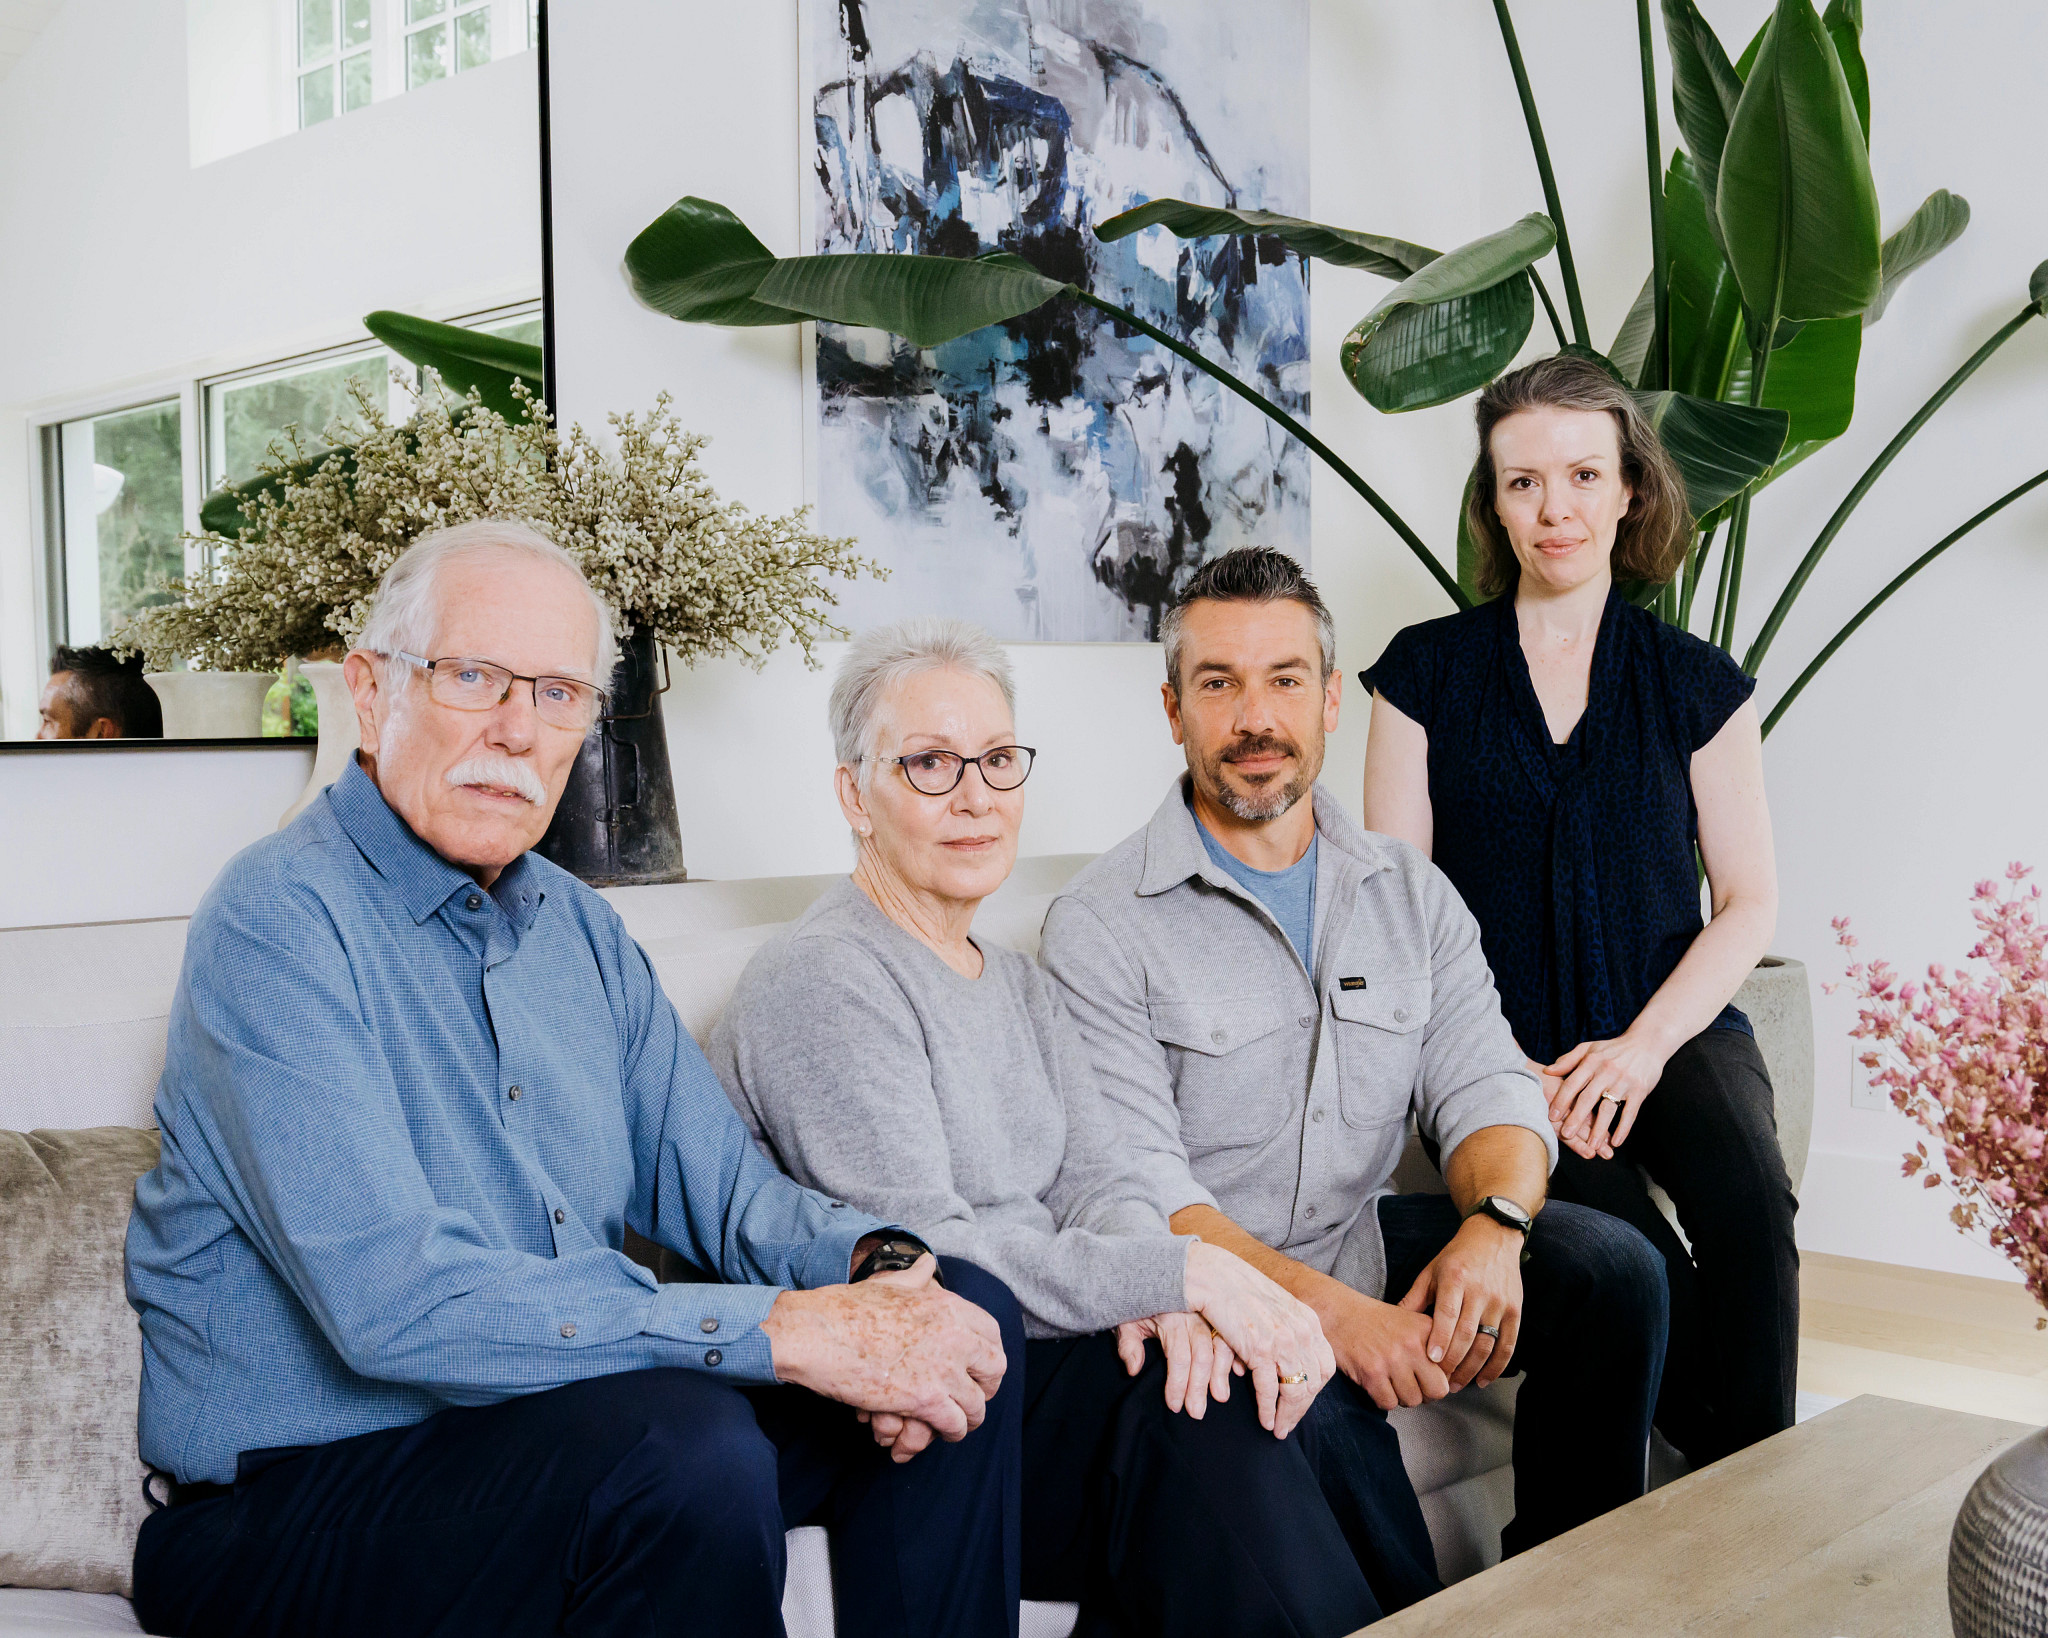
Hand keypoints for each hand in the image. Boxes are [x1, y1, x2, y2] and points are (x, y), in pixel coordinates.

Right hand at [761, 1254, 1005, 1459]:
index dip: (988, 1355)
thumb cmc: (846, 1308)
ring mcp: (942, 1368)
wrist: (818, 1333)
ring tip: (959, 1423)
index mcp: (948, 1307)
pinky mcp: (925, 1399)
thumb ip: (915, 1277)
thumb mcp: (890, 1285)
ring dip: (969, 1417)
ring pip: (978, 1404)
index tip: (978, 1368)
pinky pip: (956, 1424)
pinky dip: (950, 1432)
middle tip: (972, 1397)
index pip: (992, 1334)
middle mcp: (955, 1335)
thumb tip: (927, 1263)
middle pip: (995, 1369)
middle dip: (987, 1387)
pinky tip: (940, 1432)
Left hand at [1116, 1312, 1239, 1417]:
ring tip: (1220, 1396)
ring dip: (1222, 1373)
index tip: (1175, 1406)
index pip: (1178, 1358)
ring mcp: (1208, 1314)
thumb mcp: (1125, 1320)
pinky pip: (1232, 1333)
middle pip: (1202, 1356)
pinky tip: (1238, 1370)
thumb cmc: (1136, 1303)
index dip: (1178, 1384)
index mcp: (1171, 1319)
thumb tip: (1134, 1369)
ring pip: (1222, 1345)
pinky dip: (1237, 1353)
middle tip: (1197, 1412)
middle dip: (1199, 1386)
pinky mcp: (1218, 1312)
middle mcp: (1193, 1316)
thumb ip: (1127, 1344)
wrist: (1147, 1274)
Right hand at [1183, 1241, 1333, 1438]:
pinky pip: (1269, 1390)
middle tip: (1289, 1424)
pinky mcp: (1259, 1348)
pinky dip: (1268, 1409)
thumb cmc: (1238, 1290)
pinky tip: (1264, 1419)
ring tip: (1278, 1428)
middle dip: (1302, 1409)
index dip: (1314, 1390)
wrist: (1212, 1274)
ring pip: (1297, 1391)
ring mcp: (1282, 1340)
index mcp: (1308, 1320)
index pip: (1325, 1366)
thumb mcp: (1275, 1306)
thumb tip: (1290, 1359)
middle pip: (1314, 1383)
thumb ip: (1289, 1328)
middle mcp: (1301, 1331)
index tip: (1301, 1403)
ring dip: (1288, 1415)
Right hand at [1320, 1289, 1450, 1410]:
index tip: (1425, 1376)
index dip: (1437, 1378)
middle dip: (1424, 1394)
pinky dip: (1382, 1399)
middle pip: (1437, 1391)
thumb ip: (1433, 1344)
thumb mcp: (1410, 1322)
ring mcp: (1392, 1359)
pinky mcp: (1371, 1372)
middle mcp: (1412, 1344)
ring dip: (1401, 1397)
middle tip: (1411, 1385)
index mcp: (1426, 1330)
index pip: (1449, 1372)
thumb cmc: (1374, 1320)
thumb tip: (1449, 1378)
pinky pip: (1388, 1403)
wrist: (1338, 1312)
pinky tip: (1376, 1384)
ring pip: (1412, 1401)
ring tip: (1390, 1382)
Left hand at [1397, 1216, 1523, 1389]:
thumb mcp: (1431, 1271)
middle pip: (1467, 1334)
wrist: (1493, 1238)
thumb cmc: (1456, 1257)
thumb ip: (1414, 1298)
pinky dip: (1496, 1366)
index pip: (1448, 1313)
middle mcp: (1480, 1291)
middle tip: (1440, 1381)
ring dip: (1472, 1368)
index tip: (1430, 1360)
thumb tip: (1392, 1322)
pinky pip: (1508, 1345)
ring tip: (1456, 1384)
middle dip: (1453, 1361)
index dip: (1440, 1338)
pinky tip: (1482, 1380)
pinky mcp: (1516, 1311)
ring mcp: (1500, 1302)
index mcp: (1456, 1278)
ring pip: (1487, 1343)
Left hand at [1547, 1034, 1669, 1157]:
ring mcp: (1624, 1082)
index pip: (1573, 1083)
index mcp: (1591, 1062)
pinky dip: (1624, 1128)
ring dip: (1600, 1129)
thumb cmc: (1613, 1048)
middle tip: (1566, 1134)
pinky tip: (1616, 1142)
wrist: (1647, 1043)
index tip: (1552, 1116)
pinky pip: (1631, 1112)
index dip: (1562, 1100)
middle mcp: (1607, 1072)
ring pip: (1609, 1108)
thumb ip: (1568, 1060)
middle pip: (1588, 1098)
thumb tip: (1548, 1071)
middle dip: (1576, 1118)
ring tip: (1591, 1145)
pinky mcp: (1640, 1090)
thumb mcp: (1589, 1049)